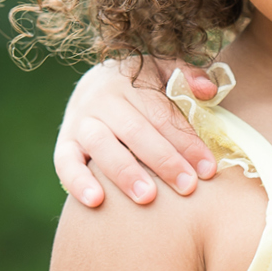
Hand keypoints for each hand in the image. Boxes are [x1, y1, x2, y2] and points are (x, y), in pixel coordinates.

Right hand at [53, 57, 221, 207]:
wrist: (92, 84)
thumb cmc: (142, 86)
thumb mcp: (163, 69)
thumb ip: (186, 75)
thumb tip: (208, 91)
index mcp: (130, 81)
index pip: (162, 114)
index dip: (186, 141)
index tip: (208, 168)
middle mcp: (102, 99)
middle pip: (134, 130)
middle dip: (163, 160)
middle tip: (187, 186)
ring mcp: (80, 121)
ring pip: (101, 146)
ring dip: (124, 173)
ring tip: (146, 197)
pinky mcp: (64, 143)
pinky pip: (65, 163)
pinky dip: (78, 182)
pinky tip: (96, 201)